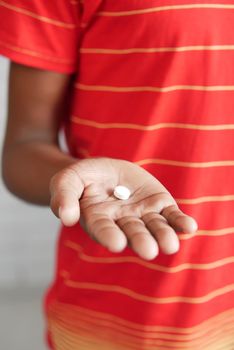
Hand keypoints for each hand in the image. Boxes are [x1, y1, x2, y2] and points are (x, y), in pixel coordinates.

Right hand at [50, 158, 197, 259]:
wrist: (107, 171)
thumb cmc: (85, 178)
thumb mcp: (68, 179)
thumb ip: (63, 195)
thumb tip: (66, 217)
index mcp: (99, 219)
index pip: (103, 229)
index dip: (109, 236)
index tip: (116, 243)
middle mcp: (123, 222)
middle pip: (133, 232)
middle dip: (141, 240)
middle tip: (148, 250)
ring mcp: (143, 214)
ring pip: (155, 227)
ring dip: (164, 236)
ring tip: (171, 245)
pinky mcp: (159, 204)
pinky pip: (171, 215)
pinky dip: (180, 221)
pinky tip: (189, 226)